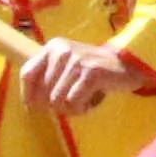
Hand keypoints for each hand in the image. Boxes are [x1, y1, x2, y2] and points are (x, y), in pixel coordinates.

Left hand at [23, 37, 155, 117]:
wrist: (128, 65)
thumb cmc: (93, 71)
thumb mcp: (67, 68)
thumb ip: (47, 79)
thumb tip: (28, 105)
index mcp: (53, 47)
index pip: (27, 74)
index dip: (28, 95)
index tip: (35, 108)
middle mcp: (62, 50)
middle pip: (42, 93)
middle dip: (56, 106)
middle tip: (73, 101)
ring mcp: (77, 60)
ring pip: (57, 101)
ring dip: (71, 108)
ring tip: (85, 99)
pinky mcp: (91, 72)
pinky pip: (74, 103)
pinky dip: (82, 108)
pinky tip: (92, 101)